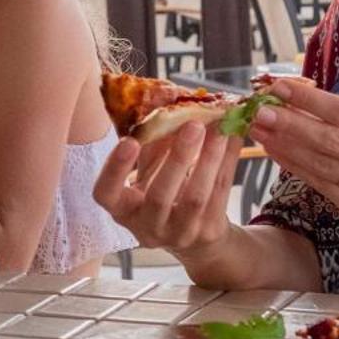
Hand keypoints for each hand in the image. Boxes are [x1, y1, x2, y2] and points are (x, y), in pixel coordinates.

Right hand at [92, 122, 240, 253]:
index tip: (129, 141)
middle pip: (159, 197)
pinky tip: (232, 138)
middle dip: (177, 158)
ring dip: (209, 159)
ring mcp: (179, 233)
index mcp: (123, 209)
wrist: (195, 238)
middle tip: (192, 124)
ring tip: (219, 128)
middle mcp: (147, 226)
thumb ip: (151, 143)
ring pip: (195, 197)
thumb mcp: (149, 173)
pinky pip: (220, 193)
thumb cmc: (163, 194)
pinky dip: (227, 162)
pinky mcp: (208, 231)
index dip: (114, 169)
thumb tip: (164, 100)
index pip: (106, 194)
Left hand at [248, 75, 338, 240]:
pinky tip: (272, 149)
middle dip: (292, 123)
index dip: (309, 99)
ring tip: (259, 129)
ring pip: (321, 163)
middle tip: (261, 110)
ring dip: (285, 144)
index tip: (280, 87)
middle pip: (331, 139)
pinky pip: (317, 182)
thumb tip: (292, 97)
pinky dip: (292, 164)